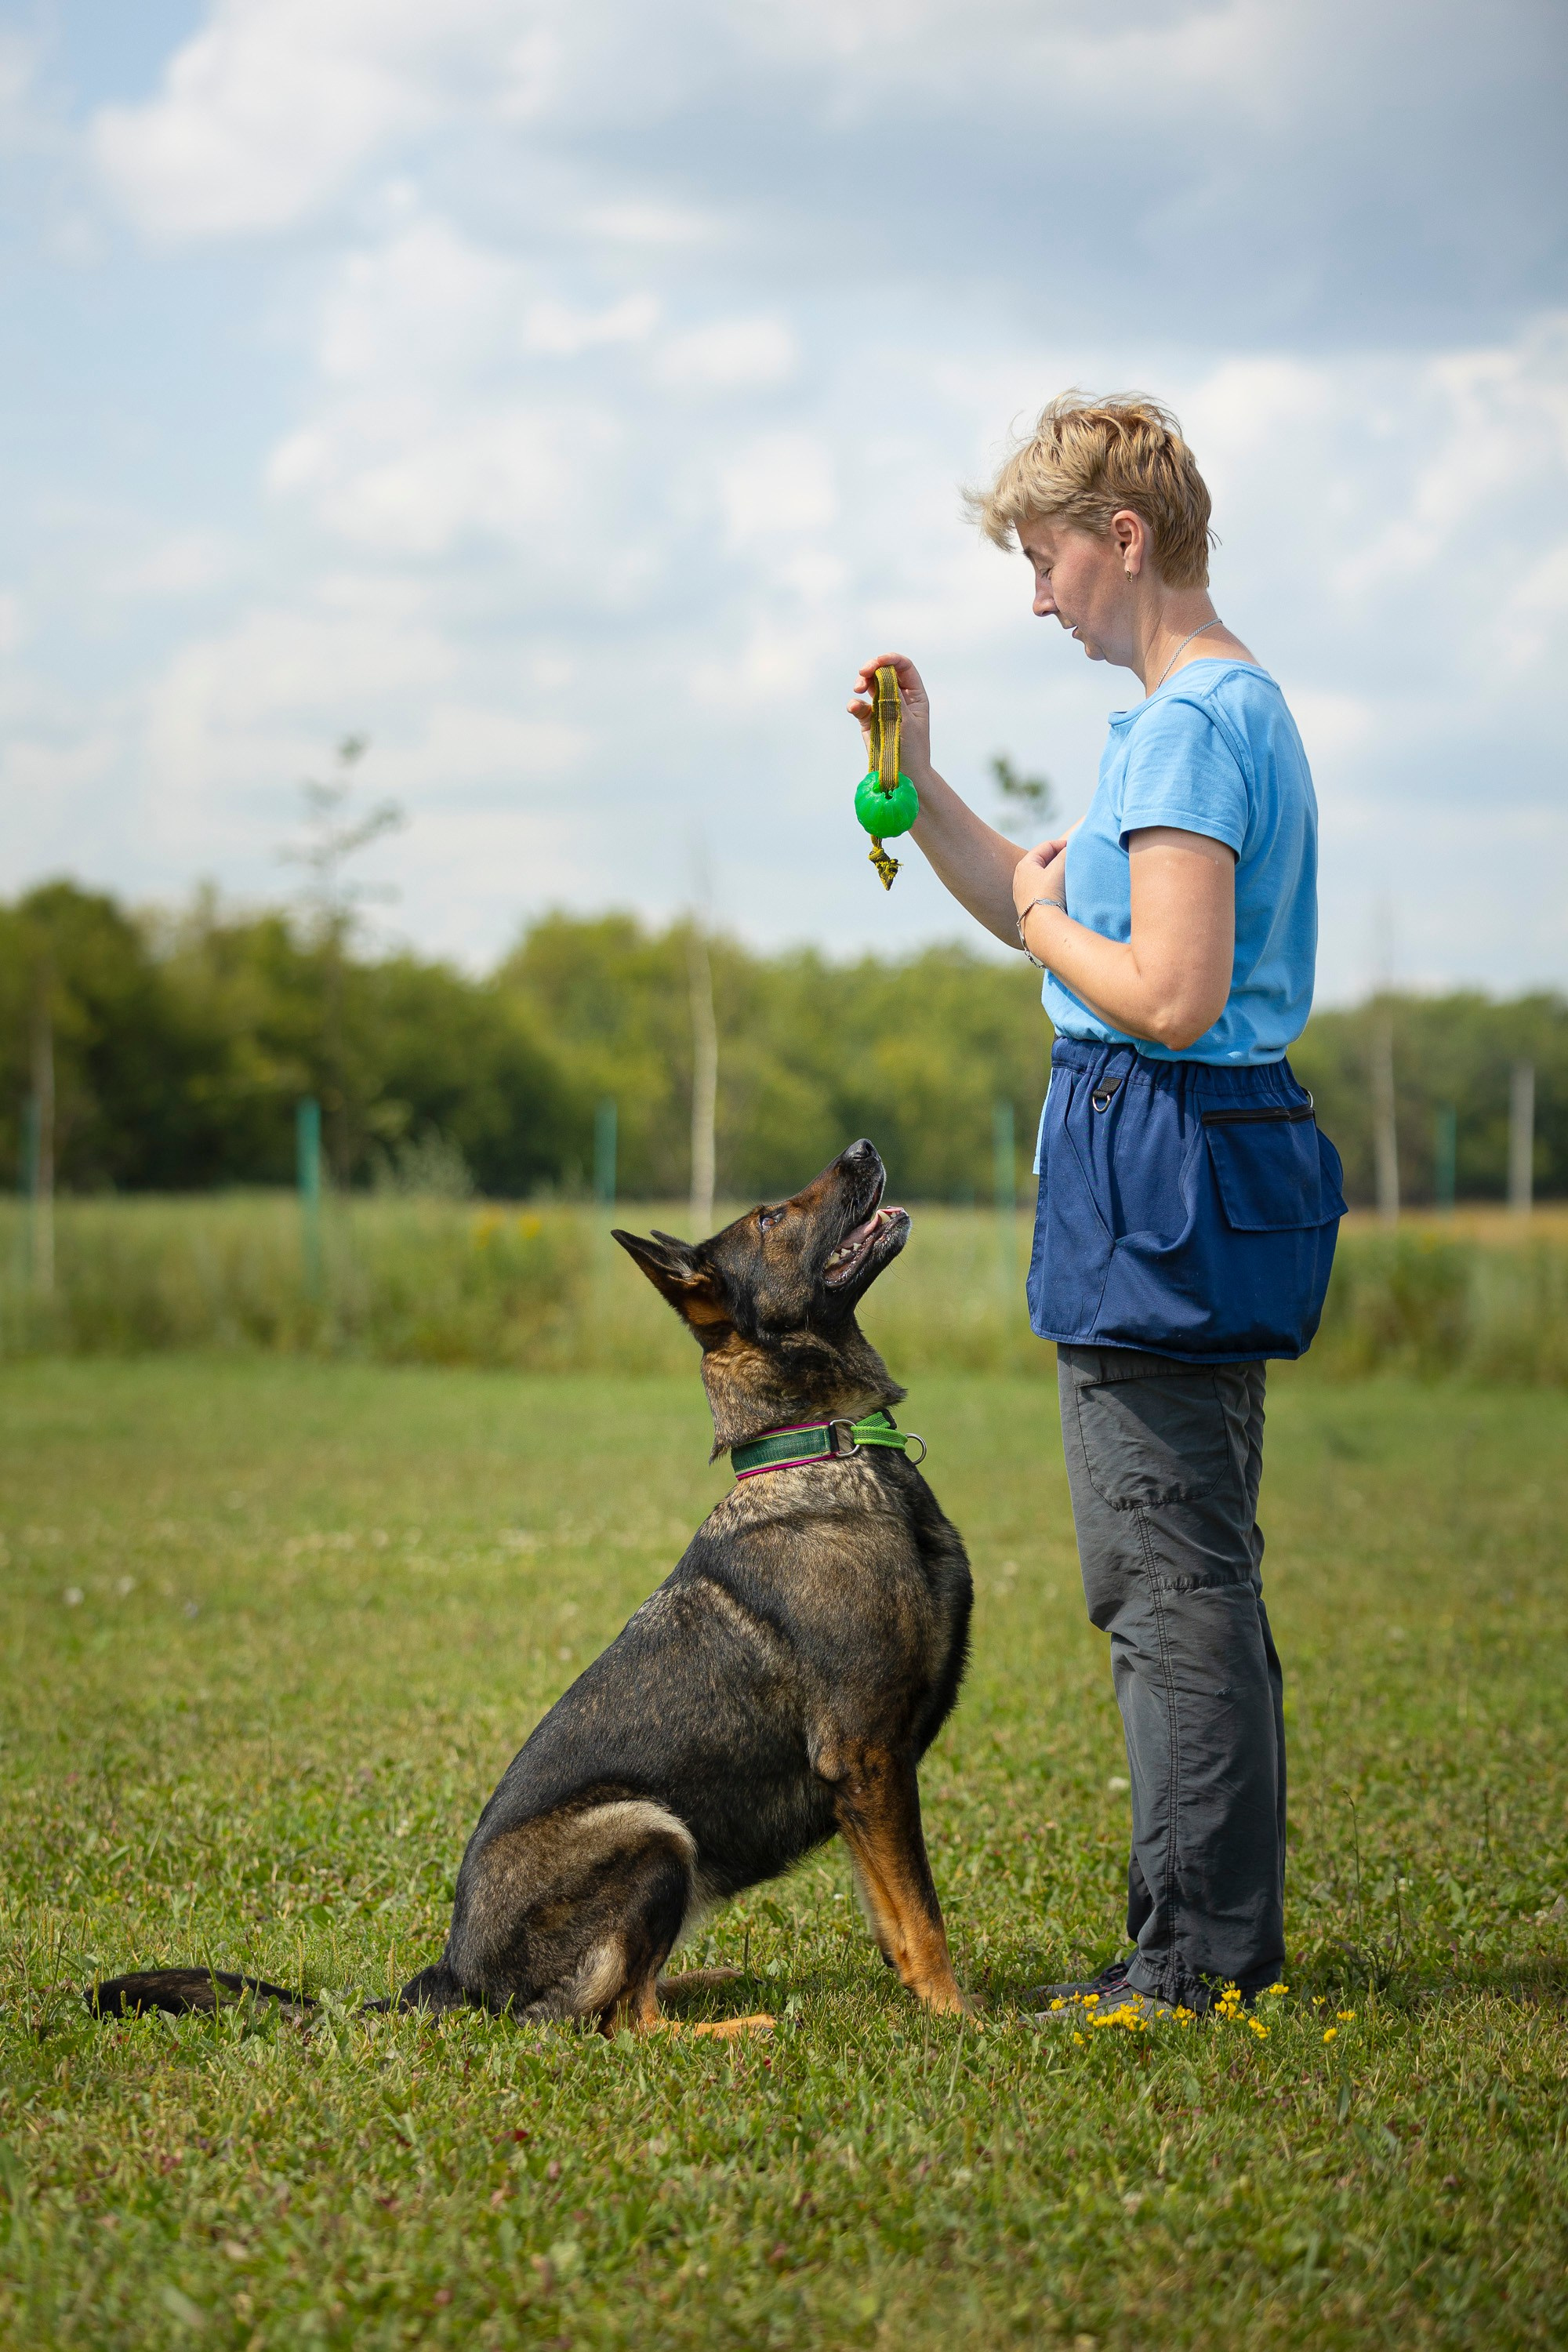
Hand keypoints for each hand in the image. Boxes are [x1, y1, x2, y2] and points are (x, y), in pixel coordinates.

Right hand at [847, 652, 931, 776]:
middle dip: (872, 669)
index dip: (891, 659)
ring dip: (862, 683)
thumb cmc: (912, 750)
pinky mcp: (869, 720)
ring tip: (858, 689)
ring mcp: (883, 707)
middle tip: (863, 673)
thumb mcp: (906, 722)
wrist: (903, 776)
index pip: (904, 667)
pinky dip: (855, 704)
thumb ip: (894, 698)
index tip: (877, 662)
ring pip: (870, 685)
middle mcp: (899, 697)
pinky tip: (854, 707)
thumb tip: (883, 675)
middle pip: (884, 671)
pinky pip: (860, 706)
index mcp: (914, 695)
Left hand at [1012, 834, 1068, 921]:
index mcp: (1024, 865)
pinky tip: (1062, 893)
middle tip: (1074, 860)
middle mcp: (1020, 878)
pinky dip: (1053, 888)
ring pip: (1043, 877)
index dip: (1063, 845)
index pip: (1046, 846)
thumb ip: (1065, 855)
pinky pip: (1043, 891)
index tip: (1077, 848)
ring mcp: (1023, 894)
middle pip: (1043, 861)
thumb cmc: (1048, 894)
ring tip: (1070, 876)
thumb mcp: (1058, 869)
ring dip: (1056, 874)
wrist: (1042, 927)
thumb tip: (1071, 848)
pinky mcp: (1029, 907)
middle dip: (1059, 859)